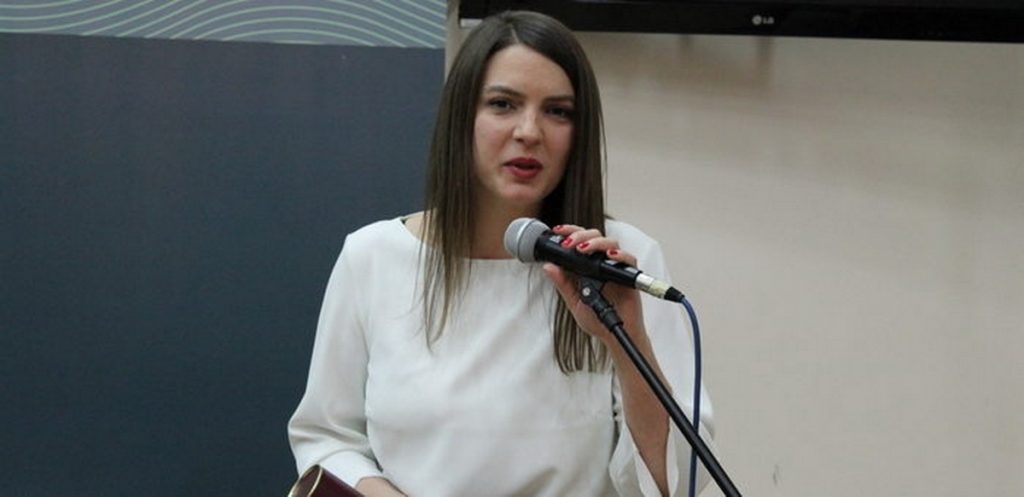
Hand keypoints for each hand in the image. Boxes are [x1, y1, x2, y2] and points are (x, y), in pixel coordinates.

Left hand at [542, 224, 646, 345]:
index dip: (570, 232)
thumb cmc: (596, 319)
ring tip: (584, 249)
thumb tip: (548, 266)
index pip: (580, 241)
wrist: (612, 335)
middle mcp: (602, 263)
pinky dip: (620, 255)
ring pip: (611, 243)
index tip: (557, 230)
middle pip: (595, 236)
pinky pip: (629, 260)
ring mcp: (615, 268)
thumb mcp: (574, 301)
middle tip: (569, 243)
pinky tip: (610, 256)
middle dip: (580, 235)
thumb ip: (563, 284)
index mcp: (587, 266)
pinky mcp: (628, 276)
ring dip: (596, 242)